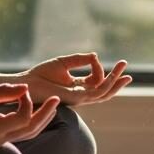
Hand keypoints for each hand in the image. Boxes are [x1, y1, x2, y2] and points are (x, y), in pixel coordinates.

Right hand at [0, 84, 59, 147]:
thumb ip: (5, 92)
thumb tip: (26, 89)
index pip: (24, 118)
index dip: (28, 102)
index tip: (21, 92)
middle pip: (31, 130)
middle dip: (46, 114)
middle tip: (57, 99)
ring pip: (28, 135)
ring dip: (42, 120)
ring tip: (52, 106)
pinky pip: (20, 135)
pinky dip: (31, 124)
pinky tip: (37, 113)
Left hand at [6, 53, 132, 106]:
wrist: (26, 83)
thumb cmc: (40, 74)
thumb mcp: (64, 62)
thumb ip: (80, 60)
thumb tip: (96, 56)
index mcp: (77, 86)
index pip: (97, 81)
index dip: (101, 68)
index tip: (95, 57)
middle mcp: (80, 94)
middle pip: (104, 90)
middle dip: (117, 81)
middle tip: (127, 70)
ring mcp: (79, 98)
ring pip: (103, 93)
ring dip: (115, 83)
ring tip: (125, 72)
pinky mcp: (75, 98)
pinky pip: (95, 92)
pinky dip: (105, 83)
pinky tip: (110, 74)